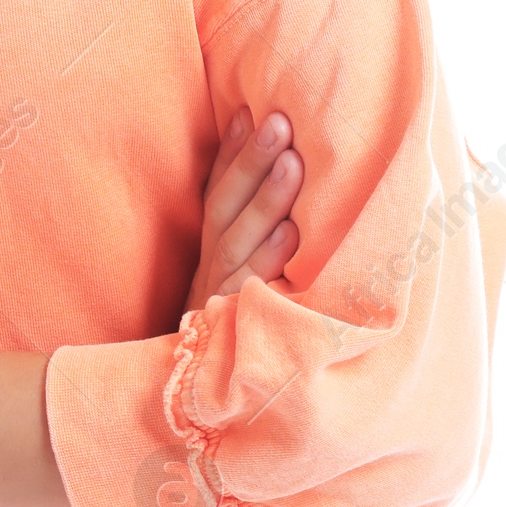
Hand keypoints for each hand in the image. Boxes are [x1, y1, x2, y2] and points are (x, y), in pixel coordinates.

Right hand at [183, 107, 302, 314]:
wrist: (217, 397)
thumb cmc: (241, 317)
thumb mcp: (235, 266)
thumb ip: (244, 216)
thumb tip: (262, 146)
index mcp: (211, 247)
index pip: (217, 190)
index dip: (231, 151)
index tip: (251, 109)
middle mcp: (212, 268)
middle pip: (225, 207)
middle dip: (252, 162)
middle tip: (280, 122)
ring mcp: (223, 299)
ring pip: (238, 242)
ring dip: (266, 200)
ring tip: (294, 162)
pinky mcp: (237, 330)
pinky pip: (252, 291)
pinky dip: (270, 260)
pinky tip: (294, 233)